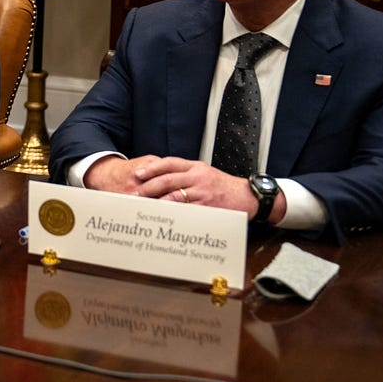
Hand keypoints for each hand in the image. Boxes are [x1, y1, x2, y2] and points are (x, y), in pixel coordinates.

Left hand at [123, 156, 275, 220]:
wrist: (248, 197)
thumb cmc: (223, 187)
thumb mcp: (205, 173)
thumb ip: (185, 174)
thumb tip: (159, 179)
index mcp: (196, 167)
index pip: (170, 163)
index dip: (152, 168)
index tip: (138, 174)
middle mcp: (198, 177)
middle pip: (168, 180)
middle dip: (148, 187)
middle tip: (134, 195)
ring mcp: (202, 192)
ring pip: (174, 196)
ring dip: (156, 202)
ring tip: (143, 208)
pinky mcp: (207, 207)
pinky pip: (186, 211)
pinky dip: (172, 214)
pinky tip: (161, 218)